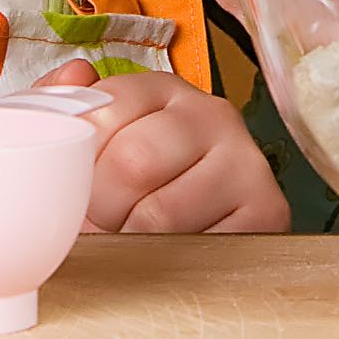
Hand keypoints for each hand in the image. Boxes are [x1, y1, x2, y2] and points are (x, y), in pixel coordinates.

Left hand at [33, 62, 287, 232]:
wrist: (206, 238)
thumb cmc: (142, 191)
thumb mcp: (100, 143)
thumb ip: (70, 108)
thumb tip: (72, 76)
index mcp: (165, 90)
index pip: (106, 110)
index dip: (80, 160)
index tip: (81, 182)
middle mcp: (213, 115)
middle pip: (132, 162)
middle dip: (104, 207)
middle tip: (106, 221)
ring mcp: (245, 161)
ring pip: (161, 213)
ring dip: (133, 241)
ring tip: (135, 240)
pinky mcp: (267, 211)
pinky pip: (198, 248)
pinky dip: (172, 263)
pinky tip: (171, 254)